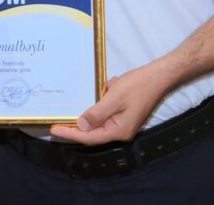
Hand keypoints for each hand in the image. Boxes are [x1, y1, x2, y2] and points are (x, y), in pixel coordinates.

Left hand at [50, 64, 167, 144]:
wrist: (159, 76)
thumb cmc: (138, 85)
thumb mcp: (114, 97)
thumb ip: (97, 113)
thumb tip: (81, 125)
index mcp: (119, 131)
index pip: (89, 137)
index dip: (70, 134)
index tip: (53, 130)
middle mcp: (121, 130)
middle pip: (93, 133)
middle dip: (75, 128)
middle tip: (56, 123)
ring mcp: (123, 122)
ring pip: (99, 123)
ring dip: (86, 116)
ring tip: (67, 114)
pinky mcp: (124, 113)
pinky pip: (106, 113)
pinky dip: (97, 106)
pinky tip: (91, 97)